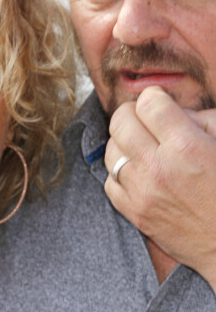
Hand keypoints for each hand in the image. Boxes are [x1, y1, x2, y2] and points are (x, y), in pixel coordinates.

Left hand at [104, 86, 215, 290]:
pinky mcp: (134, 213)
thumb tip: (171, 109)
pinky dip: (121, 172)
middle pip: (120, 122)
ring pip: (110, 149)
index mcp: (187, 148)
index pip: (148, 103)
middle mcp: (158, 168)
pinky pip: (109, 180)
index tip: (160, 103)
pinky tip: (139, 172)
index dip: (155, 98)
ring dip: (124, 143)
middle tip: (146, 120)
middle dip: (133, 114)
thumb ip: (202, 120)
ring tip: (143, 147)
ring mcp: (141, 193)